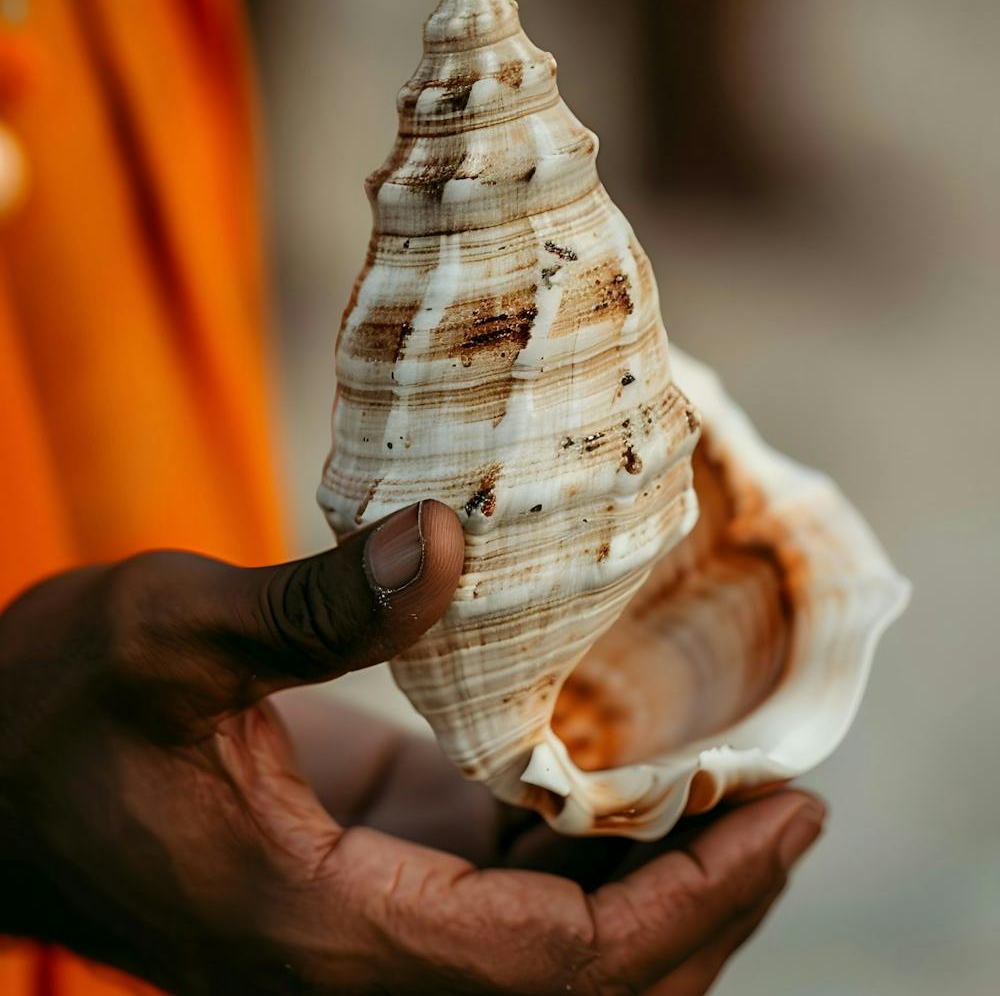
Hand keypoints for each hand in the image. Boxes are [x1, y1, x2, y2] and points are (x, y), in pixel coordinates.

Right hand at [0, 500, 824, 994]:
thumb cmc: (48, 708)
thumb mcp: (169, 633)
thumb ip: (310, 606)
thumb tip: (448, 538)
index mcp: (318, 936)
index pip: (552, 966)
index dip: (684, 900)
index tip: (780, 818)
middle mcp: (355, 959)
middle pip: (579, 986)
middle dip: (701, 909)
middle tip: (791, 813)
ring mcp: (365, 924)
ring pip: (550, 952)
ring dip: (652, 885)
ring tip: (738, 794)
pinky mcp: (366, 874)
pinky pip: (503, 894)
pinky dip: (582, 853)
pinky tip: (624, 777)